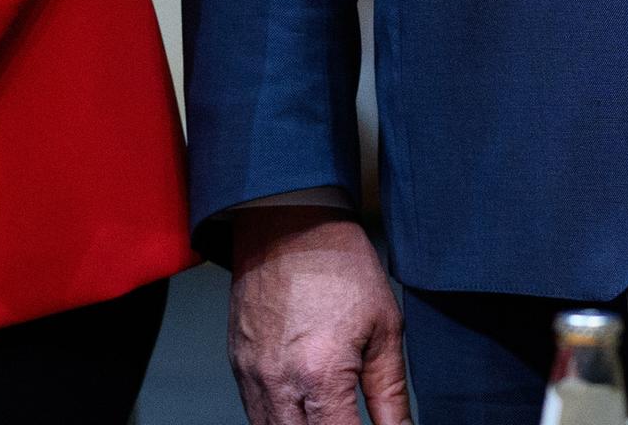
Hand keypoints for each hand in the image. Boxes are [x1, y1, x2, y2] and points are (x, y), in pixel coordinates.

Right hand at [227, 208, 411, 424]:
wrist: (289, 222)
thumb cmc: (339, 265)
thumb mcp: (385, 329)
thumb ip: (390, 394)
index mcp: (321, 375)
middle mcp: (279, 381)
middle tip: (347, 422)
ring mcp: (252, 374)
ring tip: (328, 418)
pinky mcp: (238, 362)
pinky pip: (254, 411)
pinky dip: (278, 420)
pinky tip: (302, 412)